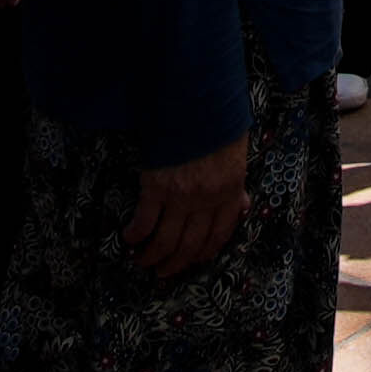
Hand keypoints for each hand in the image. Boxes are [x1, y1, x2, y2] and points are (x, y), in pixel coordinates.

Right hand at [121, 130, 248, 281]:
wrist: (198, 99)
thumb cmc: (219, 121)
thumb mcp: (237, 154)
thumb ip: (236, 184)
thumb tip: (242, 206)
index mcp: (229, 191)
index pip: (219, 234)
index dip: (205, 253)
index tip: (194, 261)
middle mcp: (206, 200)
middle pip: (191, 244)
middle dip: (176, 263)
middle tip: (164, 272)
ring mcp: (181, 196)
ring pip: (166, 240)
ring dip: (153, 256)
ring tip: (143, 262)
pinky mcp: (156, 187)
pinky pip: (145, 221)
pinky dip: (135, 234)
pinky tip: (129, 239)